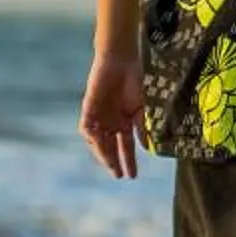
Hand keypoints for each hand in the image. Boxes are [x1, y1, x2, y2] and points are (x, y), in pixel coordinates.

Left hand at [79, 51, 146, 176]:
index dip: (128, 160)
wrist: (121, 61)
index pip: (124, 146)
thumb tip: (148, 147)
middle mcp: (109, 122)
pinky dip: (93, 137)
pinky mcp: (89, 108)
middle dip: (114, 161)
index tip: (133, 175)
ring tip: (112, 165)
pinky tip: (101, 143)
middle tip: (120, 176)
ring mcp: (98, 116)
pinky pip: (87, 128)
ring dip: (104, 154)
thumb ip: (141, 128)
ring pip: (98, 141)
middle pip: (110, 147)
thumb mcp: (139, 108)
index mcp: (122, 122)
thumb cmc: (133, 80)